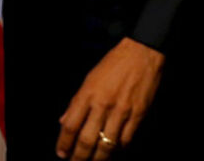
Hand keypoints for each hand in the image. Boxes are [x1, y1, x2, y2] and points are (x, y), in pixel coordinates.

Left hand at [56, 37, 163, 160]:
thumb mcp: (89, 79)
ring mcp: (122, 112)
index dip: (64, 143)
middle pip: (87, 140)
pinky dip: (118, 149)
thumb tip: (64, 122)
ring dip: (99, 159)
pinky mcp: (139, 115)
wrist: (142, 54)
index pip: (71, 125)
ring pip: (107, 145)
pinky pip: (126, 140)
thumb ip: (76, 102)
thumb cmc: (113, 65)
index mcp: (87, 94)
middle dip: (79, 157)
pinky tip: (113, 154)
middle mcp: (102, 105)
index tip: (61, 154)